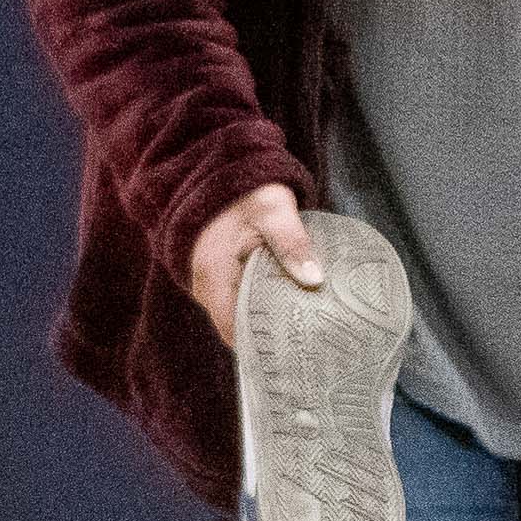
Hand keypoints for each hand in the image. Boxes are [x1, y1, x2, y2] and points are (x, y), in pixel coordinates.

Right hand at [186, 184, 323, 344]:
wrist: (220, 168)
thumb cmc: (245, 188)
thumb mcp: (273, 210)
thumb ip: (292, 243)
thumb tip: (314, 280)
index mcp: (213, 274)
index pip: (232, 328)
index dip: (259, 344)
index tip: (291, 352)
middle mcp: (206, 284)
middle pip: (237, 326)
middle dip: (268, 336)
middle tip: (306, 344)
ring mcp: (212, 281)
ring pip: (239, 314)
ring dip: (267, 320)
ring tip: (303, 328)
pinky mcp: (221, 274)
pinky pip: (240, 299)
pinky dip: (262, 304)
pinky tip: (290, 304)